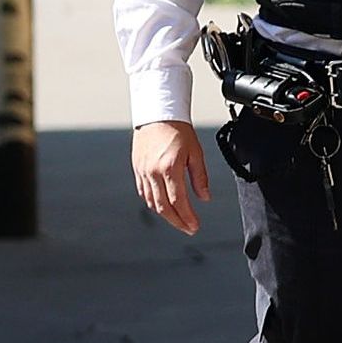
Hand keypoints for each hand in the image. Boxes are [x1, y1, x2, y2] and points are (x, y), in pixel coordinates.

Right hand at [131, 118, 210, 234]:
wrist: (157, 114)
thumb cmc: (178, 130)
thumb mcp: (196, 153)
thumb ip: (200, 177)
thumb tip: (204, 197)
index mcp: (169, 168)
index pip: (178, 201)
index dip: (187, 217)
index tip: (195, 226)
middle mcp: (153, 171)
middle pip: (163, 206)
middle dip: (177, 221)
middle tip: (188, 228)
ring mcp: (142, 171)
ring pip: (151, 202)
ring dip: (165, 214)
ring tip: (177, 219)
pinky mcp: (137, 168)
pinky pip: (143, 192)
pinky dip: (153, 202)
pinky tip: (162, 205)